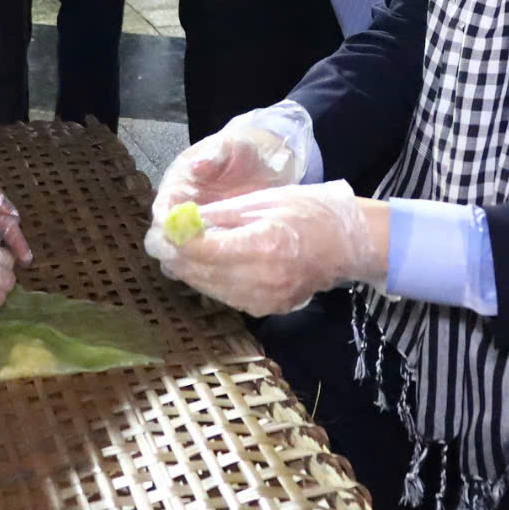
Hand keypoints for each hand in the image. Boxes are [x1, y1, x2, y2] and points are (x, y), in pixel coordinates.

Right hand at [144, 109, 305, 257]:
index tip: (180, 239)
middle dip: (173, 252)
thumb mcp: (230, 147)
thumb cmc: (242, 152)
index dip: (167, 228)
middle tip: (194, 261)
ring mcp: (193, 229)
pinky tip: (223, 274)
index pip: (161, 213)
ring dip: (187, 265)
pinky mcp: (210, 241)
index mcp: (176, 187)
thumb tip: (195, 166)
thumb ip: (214, 154)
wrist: (264, 163)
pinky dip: (205, 270)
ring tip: (211, 271)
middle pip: (162, 240)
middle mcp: (178, 212)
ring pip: (177, 257)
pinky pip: (199, 262)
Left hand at [159, 182, 383, 316]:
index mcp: (264, 245)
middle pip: (202, 273)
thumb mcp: (266, 200)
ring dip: (189, 272)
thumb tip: (183, 220)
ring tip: (175, 252)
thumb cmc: (312, 211)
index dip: (176, 241)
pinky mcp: (269, 309)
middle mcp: (263, 279)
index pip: (204, 249)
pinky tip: (204, 267)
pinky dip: (211, 282)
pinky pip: (227, 297)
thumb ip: (223, 215)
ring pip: (210, 290)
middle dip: (176, 258)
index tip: (158, 230)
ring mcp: (266, 300)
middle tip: (158, 241)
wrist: (350, 243)